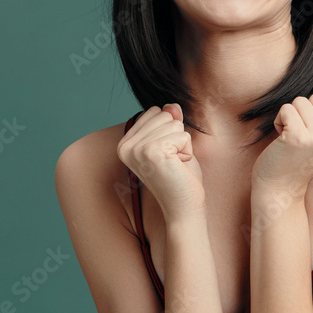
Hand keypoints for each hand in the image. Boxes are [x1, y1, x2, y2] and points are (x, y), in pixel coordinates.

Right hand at [117, 103, 205, 221]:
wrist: (184, 207)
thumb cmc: (180, 177)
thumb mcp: (174, 142)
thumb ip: (170, 121)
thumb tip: (172, 105)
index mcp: (125, 143)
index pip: (155, 112)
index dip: (169, 132)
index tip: (166, 155)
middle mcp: (126, 146)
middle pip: (164, 115)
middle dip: (177, 136)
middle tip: (172, 162)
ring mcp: (137, 149)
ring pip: (174, 123)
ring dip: (182, 144)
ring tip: (175, 165)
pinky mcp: (152, 152)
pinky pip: (182, 135)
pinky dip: (187, 150)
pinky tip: (178, 167)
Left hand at [251, 82, 312, 197]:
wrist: (281, 187)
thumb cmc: (303, 156)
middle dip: (305, 112)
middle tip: (302, 137)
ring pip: (301, 101)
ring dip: (291, 116)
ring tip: (292, 138)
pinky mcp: (298, 137)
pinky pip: (286, 108)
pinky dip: (279, 120)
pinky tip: (282, 139)